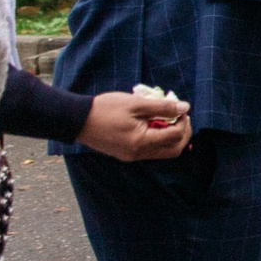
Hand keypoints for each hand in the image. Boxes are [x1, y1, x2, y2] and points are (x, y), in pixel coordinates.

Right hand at [77, 91, 192, 160]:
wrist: (76, 119)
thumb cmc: (105, 108)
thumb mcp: (136, 103)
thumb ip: (162, 107)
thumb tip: (185, 108)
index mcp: (141, 142)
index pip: (174, 137)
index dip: (183, 122)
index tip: (181, 109)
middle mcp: (138, 154)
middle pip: (173, 150)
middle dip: (182, 133)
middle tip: (181, 117)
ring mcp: (131, 156)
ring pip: (162, 152)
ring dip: (171, 137)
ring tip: (167, 118)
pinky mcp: (125, 154)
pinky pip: (150, 150)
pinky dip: (158, 139)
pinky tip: (153, 123)